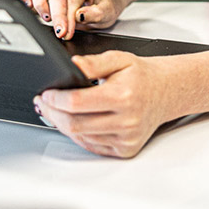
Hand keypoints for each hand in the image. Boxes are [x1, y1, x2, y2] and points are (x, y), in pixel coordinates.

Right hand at [18, 0, 124, 39]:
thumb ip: (96, 13)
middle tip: (60, 33)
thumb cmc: (104, 5)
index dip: (68, 18)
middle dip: (57, 16)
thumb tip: (79, 15)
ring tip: (45, 19)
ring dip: (39, 2)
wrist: (102, 1)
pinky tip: (27, 6)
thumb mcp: (108, 12)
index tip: (67, 33)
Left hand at [33, 51, 168, 157]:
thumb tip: (71, 65)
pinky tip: (70, 122)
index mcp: (123, 96)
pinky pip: (92, 145)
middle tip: (43, 103)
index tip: (46, 93)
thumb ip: (92, 63)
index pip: (78, 103)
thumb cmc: (142, 76)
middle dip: (53, 113)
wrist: (165, 92)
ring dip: (62, 125)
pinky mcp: (125, 149)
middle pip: (75, 124)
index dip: (56, 99)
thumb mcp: (118, 59)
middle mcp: (126, 121)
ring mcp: (126, 138)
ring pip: (81, 137)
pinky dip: (77, 134)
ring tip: (54, 111)